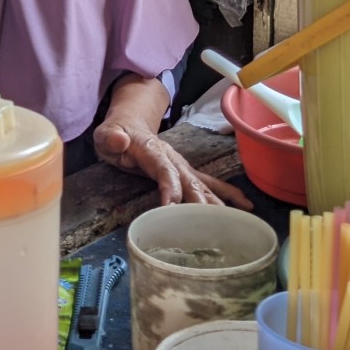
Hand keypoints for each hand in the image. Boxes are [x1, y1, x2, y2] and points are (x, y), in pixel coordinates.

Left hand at [94, 117, 252, 209]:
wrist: (130, 125)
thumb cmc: (116, 135)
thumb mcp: (105, 135)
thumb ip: (110, 137)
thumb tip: (119, 140)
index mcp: (152, 151)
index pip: (163, 169)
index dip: (170, 186)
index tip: (171, 206)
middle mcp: (172, 158)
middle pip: (189, 180)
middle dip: (198, 201)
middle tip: (207, 224)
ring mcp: (182, 165)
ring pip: (203, 184)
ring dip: (218, 202)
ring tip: (235, 221)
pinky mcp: (186, 172)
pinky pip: (209, 184)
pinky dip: (228, 194)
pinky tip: (245, 206)